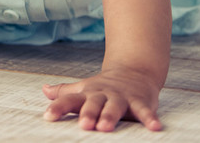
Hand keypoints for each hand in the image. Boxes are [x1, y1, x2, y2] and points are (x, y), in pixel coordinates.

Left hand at [42, 68, 162, 131]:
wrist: (133, 72)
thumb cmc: (104, 87)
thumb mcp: (84, 88)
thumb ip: (65, 93)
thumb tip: (44, 90)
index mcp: (88, 93)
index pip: (70, 99)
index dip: (58, 107)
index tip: (48, 117)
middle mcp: (103, 94)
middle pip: (93, 103)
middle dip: (88, 113)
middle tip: (83, 125)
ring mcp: (122, 97)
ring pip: (115, 107)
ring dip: (110, 116)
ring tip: (105, 127)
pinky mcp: (140, 102)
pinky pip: (145, 111)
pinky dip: (150, 119)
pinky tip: (155, 127)